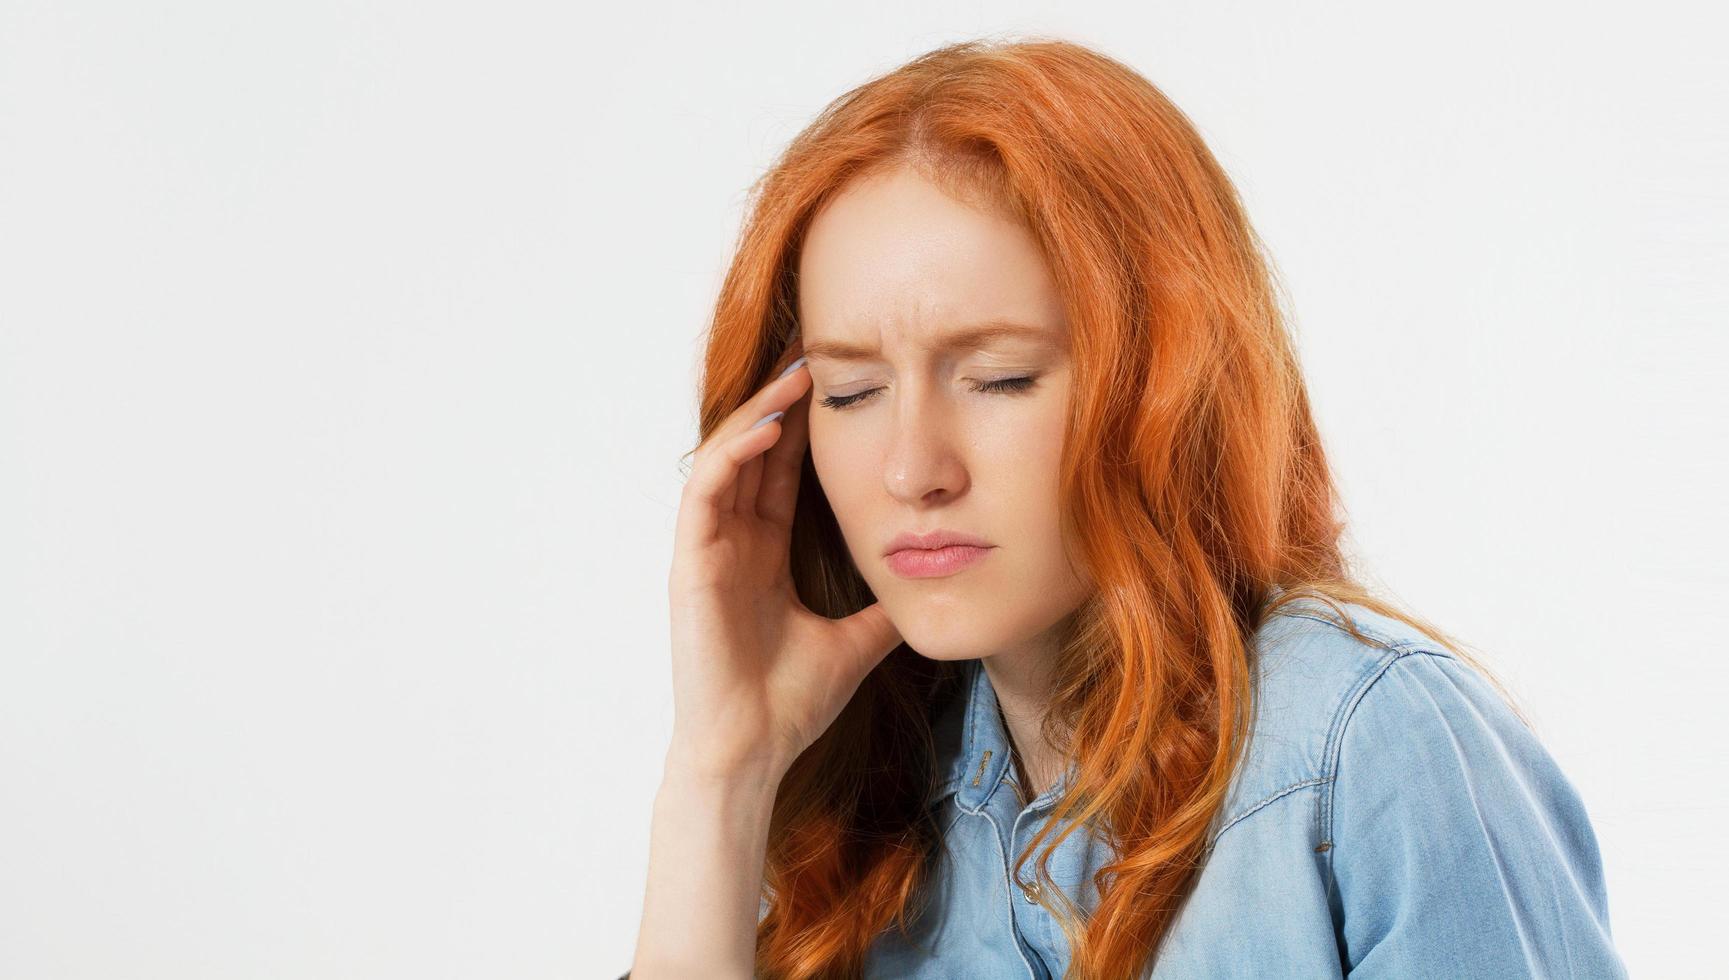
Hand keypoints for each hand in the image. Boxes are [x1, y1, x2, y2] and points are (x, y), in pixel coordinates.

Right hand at [665, 353, 902, 779]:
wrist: (753, 752)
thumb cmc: (789, 705)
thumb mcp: (854, 643)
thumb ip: (882, 612)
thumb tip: (932, 592)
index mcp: (763, 554)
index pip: (783, 471)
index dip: (806, 425)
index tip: (842, 381)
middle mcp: (733, 543)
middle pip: (754, 451)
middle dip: (781, 400)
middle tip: (815, 348)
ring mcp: (708, 550)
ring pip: (726, 458)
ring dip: (757, 413)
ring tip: (795, 374)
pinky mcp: (690, 564)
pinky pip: (705, 492)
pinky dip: (731, 454)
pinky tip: (765, 428)